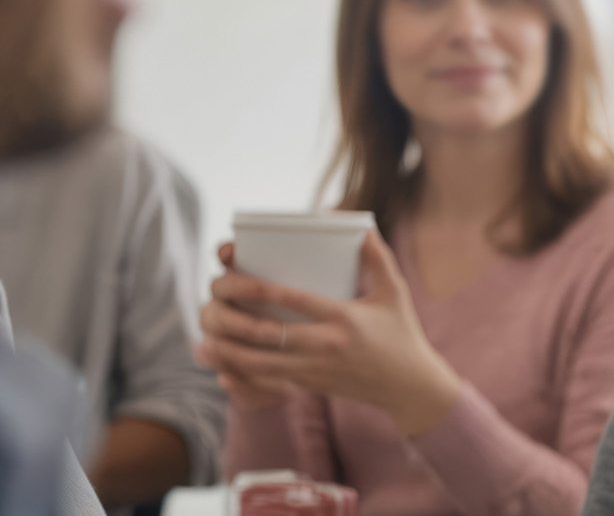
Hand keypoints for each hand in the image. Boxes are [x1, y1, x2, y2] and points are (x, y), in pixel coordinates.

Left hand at [197, 234, 464, 434]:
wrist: (409, 386)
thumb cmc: (403, 334)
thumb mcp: (395, 292)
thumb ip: (377, 258)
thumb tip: (362, 226)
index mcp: (343, 318)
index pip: (294, 299)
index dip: (259, 288)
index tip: (233, 275)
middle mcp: (325, 345)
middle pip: (267, 335)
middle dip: (231, 321)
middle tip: (210, 305)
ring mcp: (315, 370)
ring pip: (259, 365)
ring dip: (227, 353)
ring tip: (204, 340)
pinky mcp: (310, 387)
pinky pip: (267, 387)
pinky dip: (241, 379)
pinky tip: (222, 370)